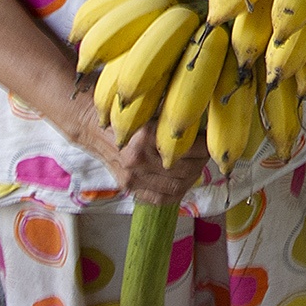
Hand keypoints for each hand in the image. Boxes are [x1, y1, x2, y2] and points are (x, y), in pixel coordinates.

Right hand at [72, 100, 209, 204]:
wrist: (95, 127)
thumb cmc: (127, 113)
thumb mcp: (151, 106)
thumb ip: (173, 116)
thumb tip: (205, 118)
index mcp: (147, 136)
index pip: (190, 148)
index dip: (206, 146)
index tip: (211, 139)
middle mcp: (139, 160)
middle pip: (186, 170)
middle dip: (202, 162)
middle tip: (205, 153)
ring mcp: (133, 177)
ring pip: (177, 186)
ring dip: (192, 177)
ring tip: (195, 165)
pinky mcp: (129, 187)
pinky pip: (161, 199)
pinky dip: (176, 193)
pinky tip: (182, 181)